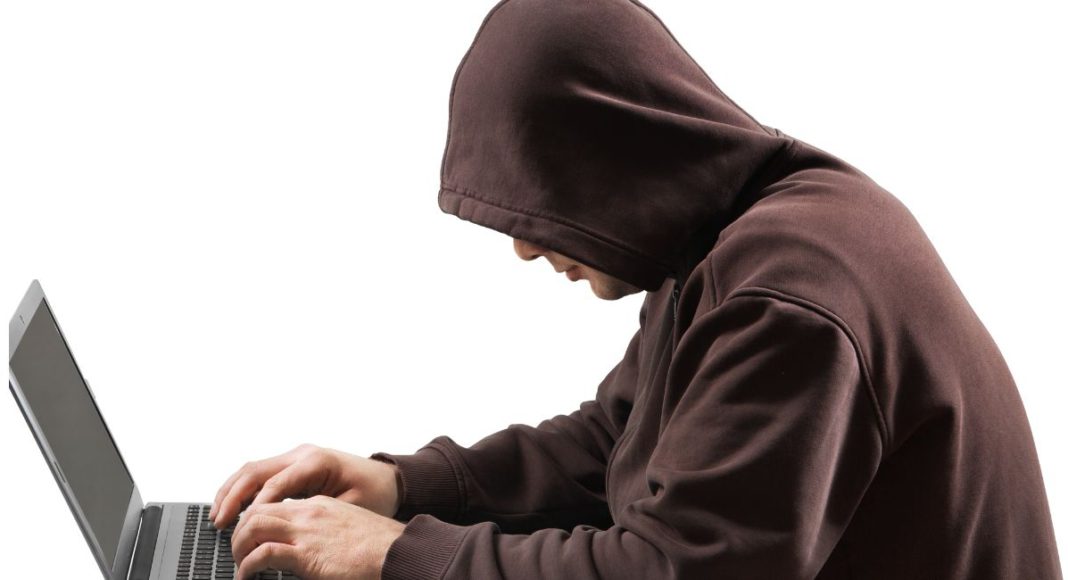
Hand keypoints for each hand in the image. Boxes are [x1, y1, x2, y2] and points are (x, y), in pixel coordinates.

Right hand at [211, 444, 399, 528]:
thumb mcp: (350, 508)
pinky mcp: (295, 464)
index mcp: (315, 462)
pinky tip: (233, 506)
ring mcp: (297, 456)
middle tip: (218, 522)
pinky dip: (243, 489)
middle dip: (233, 497)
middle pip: (255, 471)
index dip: (255, 509)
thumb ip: (317, 517)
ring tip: (217, 515)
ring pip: (253, 469)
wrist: (390, 479)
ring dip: (232, 491)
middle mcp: (302, 454)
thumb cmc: (375, 493)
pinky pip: (261, 473)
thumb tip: (287, 532)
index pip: (274, 484)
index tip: (241, 531)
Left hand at [231, 495, 404, 579]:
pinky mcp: (305, 554)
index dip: (256, 519)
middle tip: (237, 549)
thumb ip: (326, 530)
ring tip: (239, 563)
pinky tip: (247, 576)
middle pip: (257, 510)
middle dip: (240, 530)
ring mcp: (306, 531)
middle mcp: (308, 512)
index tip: (250, 535)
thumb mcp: (347, 526)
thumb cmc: (379, 545)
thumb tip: (314, 546)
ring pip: (253, 526)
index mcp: (318, 505)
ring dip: (239, 545)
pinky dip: (247, 566)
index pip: (274, 504)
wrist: (396, 551)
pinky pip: (262, 554)